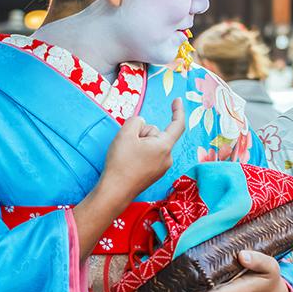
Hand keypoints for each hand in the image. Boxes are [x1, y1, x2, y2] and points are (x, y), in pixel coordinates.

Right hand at [73, 99, 184, 257]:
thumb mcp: (126, 133)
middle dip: (142, 133)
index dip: (178, 111)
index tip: (177, 100)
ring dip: (139, 144)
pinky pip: (148, 155)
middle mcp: (167, 157)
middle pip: (156, 134)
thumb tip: (141, 124)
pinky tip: (128, 162)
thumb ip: (136, 121)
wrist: (115, 191)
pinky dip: (139, 154)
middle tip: (128, 144)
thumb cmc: (121, 162)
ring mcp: (161, 168)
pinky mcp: (153, 174)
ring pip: (151, 145)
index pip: (178, 125)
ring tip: (127, 155)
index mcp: (164, 146)